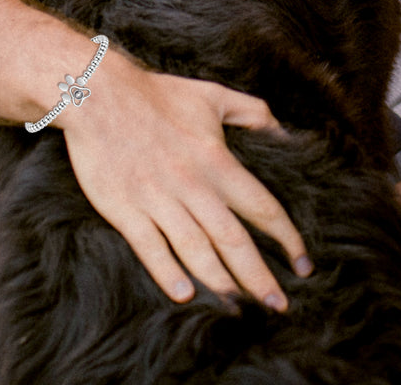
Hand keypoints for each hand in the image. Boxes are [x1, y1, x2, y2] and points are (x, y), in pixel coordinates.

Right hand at [58, 54, 311, 308]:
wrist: (98, 93)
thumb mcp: (212, 95)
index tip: (302, 263)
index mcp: (216, 160)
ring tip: (240, 307)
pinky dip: (168, 272)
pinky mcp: (125, 208)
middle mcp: (192, 184)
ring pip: (196, 250)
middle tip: (279, 304)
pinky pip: (150, 247)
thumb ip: (252, 111)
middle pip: (234, 240)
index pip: (262, 207)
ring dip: (221, 282)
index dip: (287, 237)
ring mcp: (157, 199)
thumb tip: (284, 133)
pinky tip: (185, 294)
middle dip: (260, 276)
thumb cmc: (157, 94)